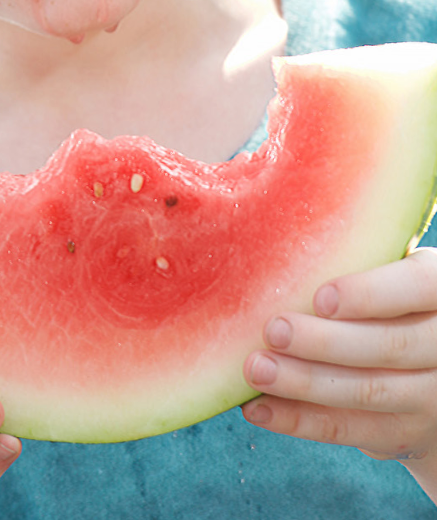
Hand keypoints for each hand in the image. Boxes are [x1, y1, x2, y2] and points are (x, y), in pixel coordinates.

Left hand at [241, 246, 436, 499]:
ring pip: (368, 392)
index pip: (418, 288)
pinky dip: (300, 420)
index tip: (320, 298)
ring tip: (256, 368)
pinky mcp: (406, 432)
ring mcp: (433, 397)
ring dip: (305, 384)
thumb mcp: (392, 271)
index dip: (371, 294)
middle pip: (389, 346)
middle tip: (272, 330)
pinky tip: (258, 407)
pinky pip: (351, 429)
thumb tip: (277, 244)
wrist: (430, 366)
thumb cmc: (390, 297)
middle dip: (325, 342)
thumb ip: (360, 262)